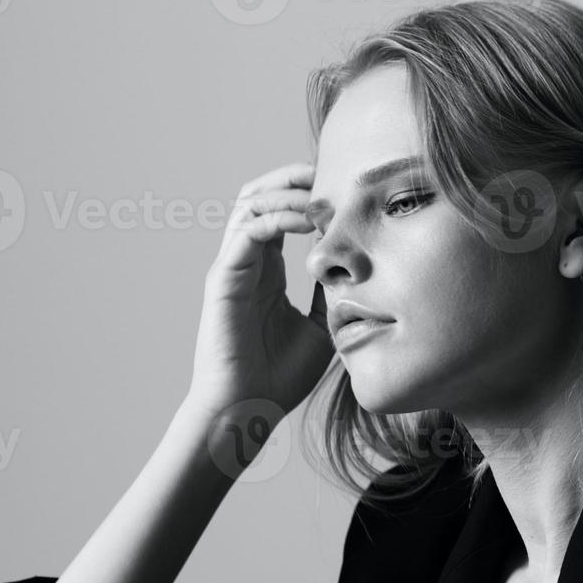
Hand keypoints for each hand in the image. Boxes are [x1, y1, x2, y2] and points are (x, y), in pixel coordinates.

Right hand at [188, 161, 334, 417]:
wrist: (248, 409)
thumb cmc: (279, 377)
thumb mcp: (322, 329)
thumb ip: (332, 298)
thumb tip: (358, 274)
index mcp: (267, 271)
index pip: (282, 214)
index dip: (308, 195)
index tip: (344, 190)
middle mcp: (247, 262)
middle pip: (260, 197)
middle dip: (294, 179)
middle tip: (331, 173)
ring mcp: (233, 267)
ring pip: (249, 204)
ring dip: (285, 191)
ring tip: (320, 191)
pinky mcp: (224, 279)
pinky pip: (247, 232)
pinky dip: (276, 217)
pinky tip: (306, 219)